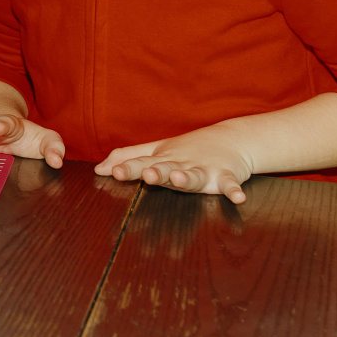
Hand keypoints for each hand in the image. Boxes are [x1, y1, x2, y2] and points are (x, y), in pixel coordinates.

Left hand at [94, 125, 254, 202]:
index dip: (130, 168)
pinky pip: (230, 184)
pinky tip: (238, 198)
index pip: (143, 164)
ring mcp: (205, 169)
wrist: (231, 138)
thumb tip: (98, 169)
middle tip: (147, 175)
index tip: (115, 173)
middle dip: (157, 172)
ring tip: (179, 178)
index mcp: (163, 160)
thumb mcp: (157, 151)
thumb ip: (129, 159)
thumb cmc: (188, 148)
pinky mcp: (226, 175)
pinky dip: (234, 190)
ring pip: (195, 175)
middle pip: (167, 169)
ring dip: (187, 177)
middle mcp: (181, 164)